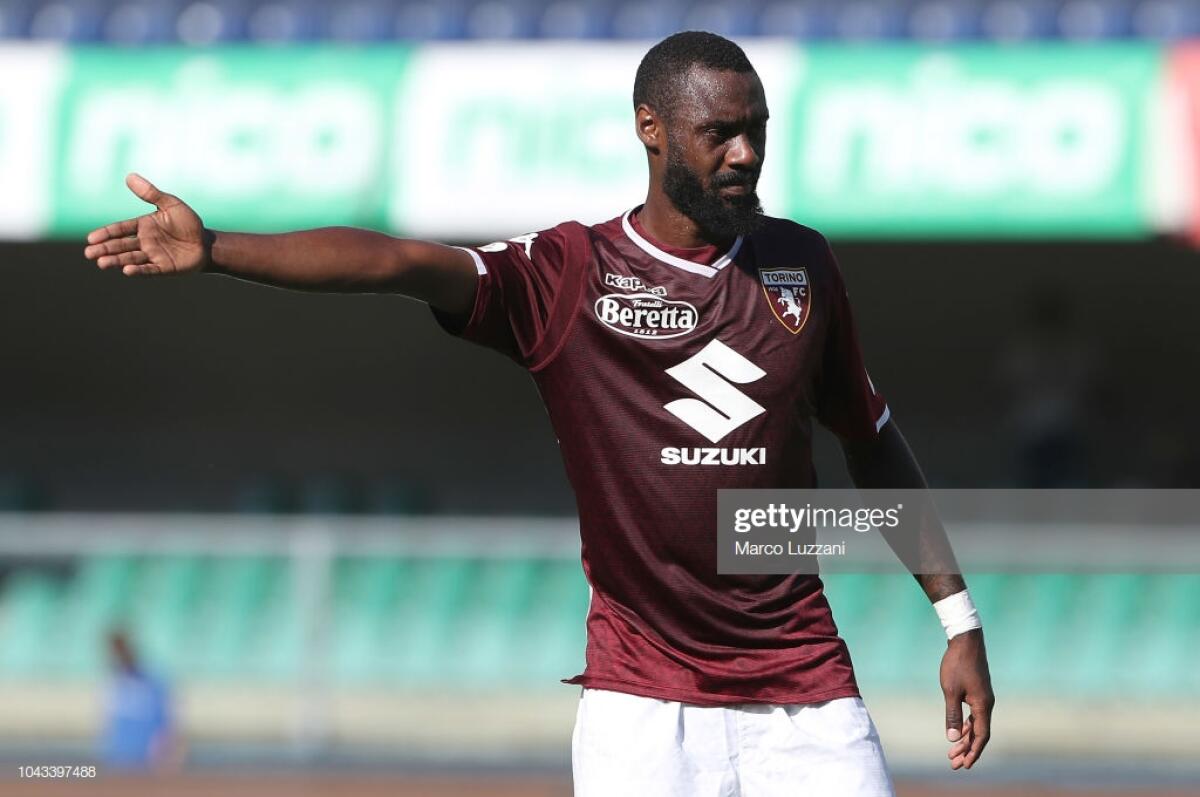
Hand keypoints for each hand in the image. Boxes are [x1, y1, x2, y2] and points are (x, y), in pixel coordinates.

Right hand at [83, 173, 207, 276]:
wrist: (207, 243)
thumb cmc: (188, 223)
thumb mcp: (171, 205)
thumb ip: (151, 194)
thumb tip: (129, 176)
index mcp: (143, 226)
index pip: (120, 229)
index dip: (106, 233)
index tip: (91, 238)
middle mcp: (144, 242)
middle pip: (120, 246)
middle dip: (104, 249)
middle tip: (88, 253)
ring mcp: (153, 256)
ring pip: (130, 258)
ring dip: (116, 261)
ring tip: (101, 263)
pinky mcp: (163, 268)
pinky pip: (149, 270)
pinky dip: (138, 271)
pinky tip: (126, 271)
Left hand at [940, 628, 993, 769]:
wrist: (965, 641)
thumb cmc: (956, 665)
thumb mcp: (950, 690)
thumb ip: (952, 714)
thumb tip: (952, 739)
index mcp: (983, 705)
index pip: (981, 736)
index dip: (973, 752)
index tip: (965, 765)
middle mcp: (986, 704)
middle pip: (978, 733)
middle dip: (967, 749)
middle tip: (954, 764)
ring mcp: (982, 698)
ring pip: (976, 725)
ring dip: (965, 738)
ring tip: (953, 752)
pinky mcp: (977, 692)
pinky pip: (974, 715)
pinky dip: (966, 725)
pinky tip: (957, 731)